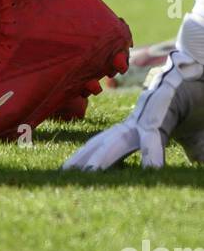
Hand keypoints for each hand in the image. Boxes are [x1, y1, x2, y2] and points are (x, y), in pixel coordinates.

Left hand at [63, 43, 203, 169]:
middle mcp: (136, 123)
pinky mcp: (163, 110)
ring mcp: (147, 116)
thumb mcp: (192, 137)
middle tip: (62, 175)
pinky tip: (152, 170)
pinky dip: (152, 154)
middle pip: (102, 144)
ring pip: (119, 140)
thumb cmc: (195, 103)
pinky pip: (155, 137)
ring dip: (103, 158)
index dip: (90, 159)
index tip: (73, 174)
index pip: (108, 148)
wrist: (202, 75)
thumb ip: (191, 150)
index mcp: (137, 130)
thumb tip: (196, 162)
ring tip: (89, 174)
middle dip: (82, 160)